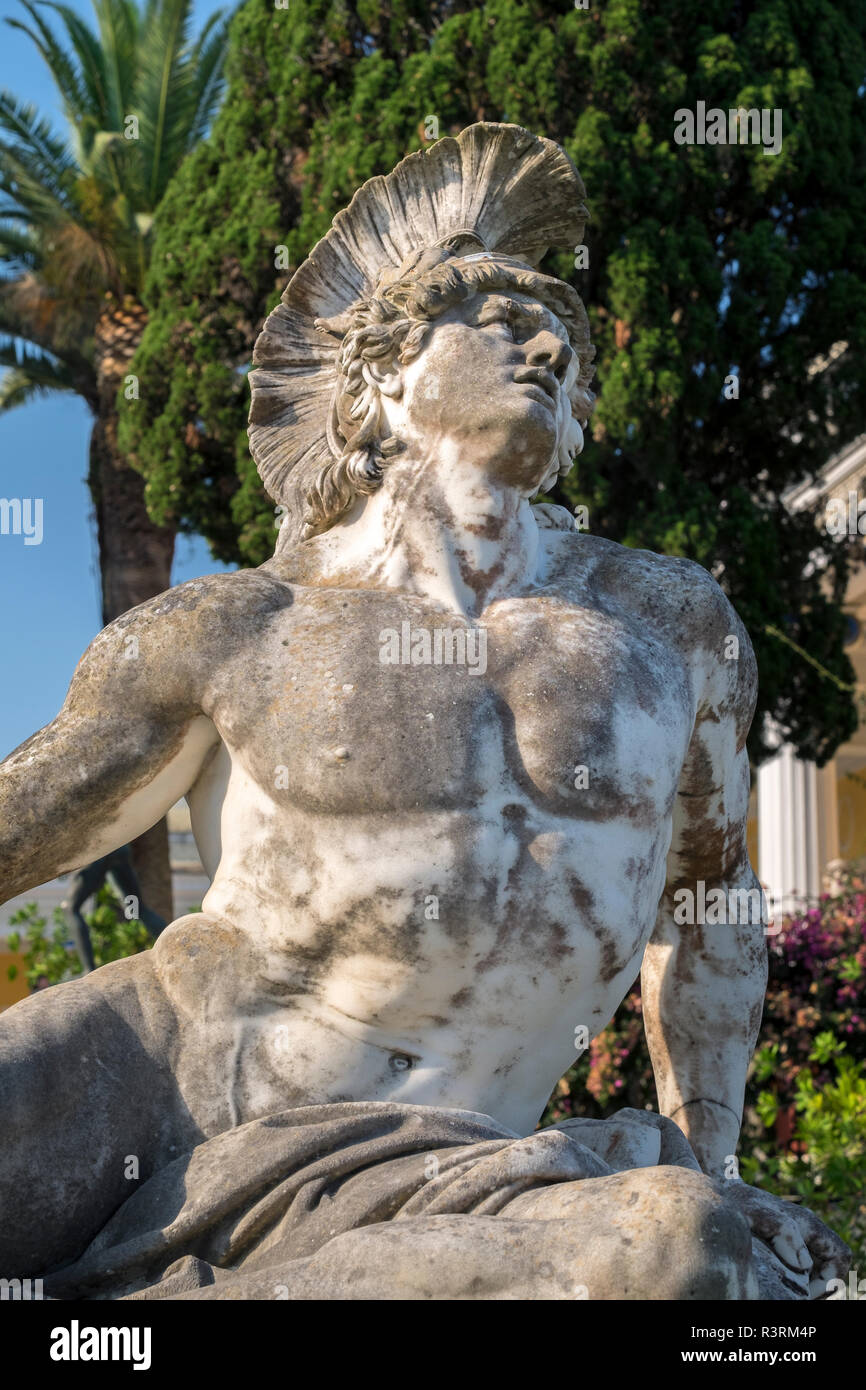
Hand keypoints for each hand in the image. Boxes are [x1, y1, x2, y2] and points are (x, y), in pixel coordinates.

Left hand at [714, 1179, 849, 1297]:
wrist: (722, 1187)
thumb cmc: (738, 1201)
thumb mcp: (757, 1214)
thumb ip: (785, 1233)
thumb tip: (804, 1265)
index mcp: (808, 1223)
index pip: (839, 1256)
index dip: (829, 1278)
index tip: (806, 1289)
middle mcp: (808, 1227)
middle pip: (832, 1263)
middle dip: (820, 1283)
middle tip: (799, 1295)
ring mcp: (799, 1233)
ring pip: (819, 1265)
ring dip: (810, 1281)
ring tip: (789, 1290)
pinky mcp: (787, 1239)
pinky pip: (805, 1263)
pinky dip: (798, 1277)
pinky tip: (779, 1281)